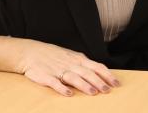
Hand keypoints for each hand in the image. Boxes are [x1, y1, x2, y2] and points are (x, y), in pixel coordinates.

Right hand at [0, 36, 118, 96]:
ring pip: (74, 77)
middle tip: (108, 90)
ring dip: (84, 85)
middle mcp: (71, 64)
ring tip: (93, 93)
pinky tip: (69, 94)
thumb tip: (100, 73)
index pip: (97, 67)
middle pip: (88, 73)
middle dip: (99, 82)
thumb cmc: (54, 56)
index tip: (117, 83)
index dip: (107, 75)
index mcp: (79, 59)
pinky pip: (56, 83)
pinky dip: (62, 88)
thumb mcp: (72, 56)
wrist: (31, 52)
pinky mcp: (47, 76)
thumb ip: (84, 65)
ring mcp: (59, 70)